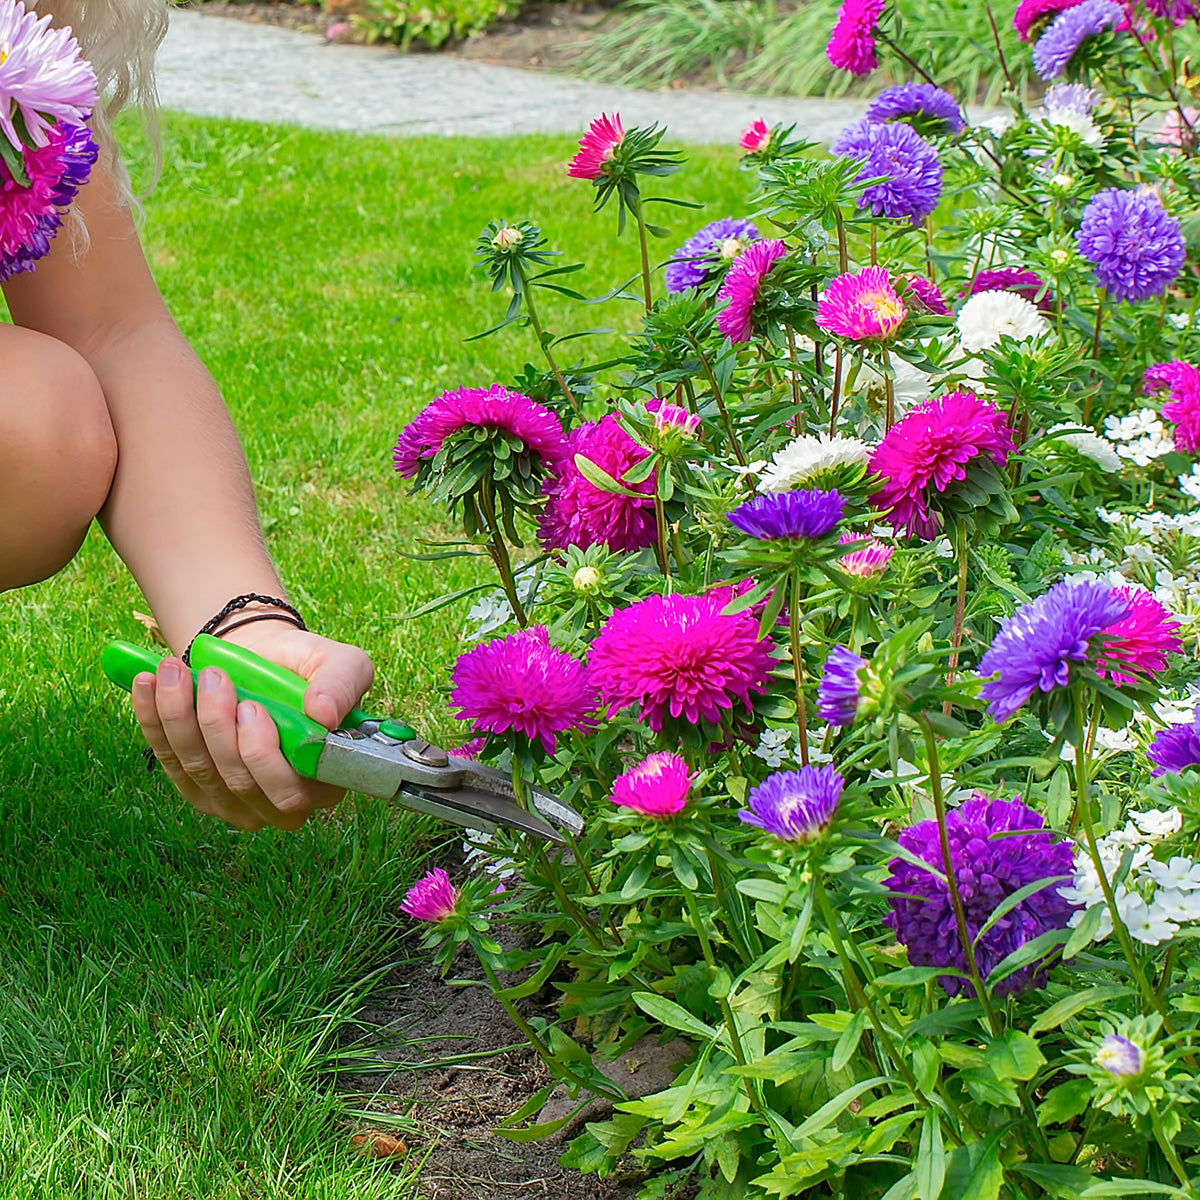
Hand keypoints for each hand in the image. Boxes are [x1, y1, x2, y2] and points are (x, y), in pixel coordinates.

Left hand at [130, 622, 375, 830]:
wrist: (266, 660)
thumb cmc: (308, 669)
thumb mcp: (343, 664)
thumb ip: (343, 685)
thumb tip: (323, 714)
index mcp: (324, 783)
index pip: (291, 792)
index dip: (263, 756)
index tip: (250, 706)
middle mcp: (280, 805)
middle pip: (239, 783)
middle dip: (216, 728)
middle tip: (212, 677)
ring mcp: (234, 802)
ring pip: (200, 770)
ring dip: (179, 717)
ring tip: (175, 671)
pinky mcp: (197, 788)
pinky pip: (169, 761)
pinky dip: (153, 720)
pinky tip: (147, 685)